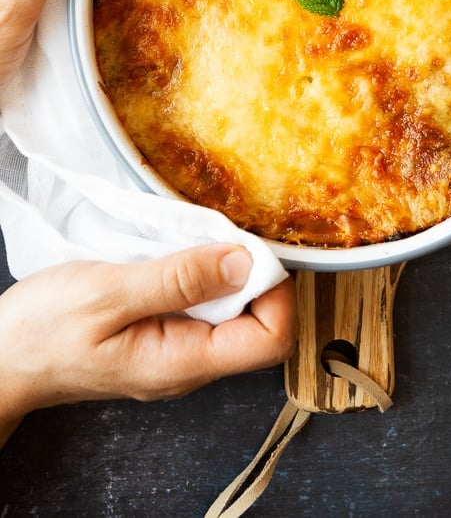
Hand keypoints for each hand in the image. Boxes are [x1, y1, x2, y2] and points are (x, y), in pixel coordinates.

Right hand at [0, 244, 296, 445]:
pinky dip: (204, 276)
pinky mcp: (163, 337)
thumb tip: (244, 263)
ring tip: (202, 239)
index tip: (254, 248)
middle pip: (259, 325)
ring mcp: (177, 353)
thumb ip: (179, 280)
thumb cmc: (44, 329)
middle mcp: (189, 365)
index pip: (270, 341)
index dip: (276, 291)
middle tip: (227, 233)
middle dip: (255, 275)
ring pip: (233, 314)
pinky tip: (182, 253)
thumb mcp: (109, 294)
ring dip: (227, 272)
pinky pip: (204, 308)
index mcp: (182, 363)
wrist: (2, 356)